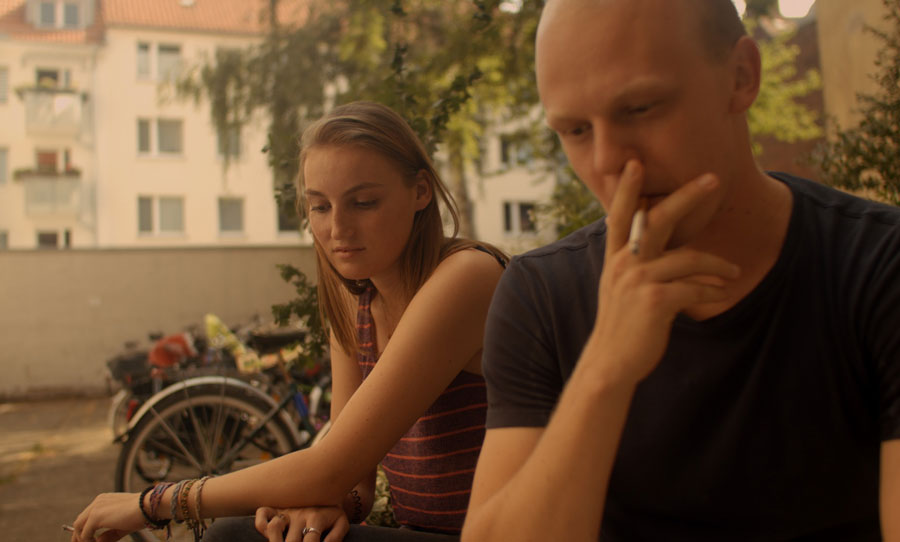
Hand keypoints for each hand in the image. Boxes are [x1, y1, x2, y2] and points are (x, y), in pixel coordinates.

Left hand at [70, 492, 144, 541]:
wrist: (148, 506)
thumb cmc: (140, 515)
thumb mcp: (121, 527)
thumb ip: (108, 535)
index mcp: (104, 500)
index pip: (87, 516)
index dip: (83, 530)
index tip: (86, 541)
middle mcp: (97, 502)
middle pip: (79, 521)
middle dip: (78, 536)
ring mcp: (95, 508)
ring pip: (78, 527)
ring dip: (82, 539)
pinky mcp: (95, 516)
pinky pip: (84, 533)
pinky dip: (87, 541)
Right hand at [256, 505, 348, 541]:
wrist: (327, 488)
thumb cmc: (333, 513)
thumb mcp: (341, 523)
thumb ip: (335, 537)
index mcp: (316, 518)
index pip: (310, 541)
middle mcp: (299, 513)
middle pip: (291, 540)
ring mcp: (286, 510)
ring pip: (274, 527)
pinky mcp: (276, 507)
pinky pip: (262, 513)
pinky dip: (261, 525)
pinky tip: (269, 535)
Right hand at [587, 160, 740, 385]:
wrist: (611, 363)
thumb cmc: (623, 325)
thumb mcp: (621, 288)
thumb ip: (636, 264)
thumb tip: (666, 248)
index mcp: (615, 258)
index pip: (620, 215)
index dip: (626, 189)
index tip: (635, 163)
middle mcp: (624, 264)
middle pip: (656, 219)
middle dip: (686, 196)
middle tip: (713, 178)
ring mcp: (638, 281)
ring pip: (688, 258)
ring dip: (718, 264)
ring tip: (735, 272)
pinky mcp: (656, 301)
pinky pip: (695, 287)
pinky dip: (713, 290)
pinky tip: (723, 293)